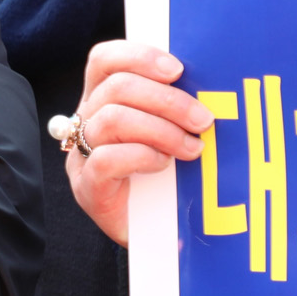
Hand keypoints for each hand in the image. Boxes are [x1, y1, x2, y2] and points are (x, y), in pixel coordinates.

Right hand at [64, 41, 210, 245]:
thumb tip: (214, 81)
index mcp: (103, 101)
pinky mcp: (88, 189)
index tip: (178, 69)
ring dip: (161, 130)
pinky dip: (141, 156)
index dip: (138, 56)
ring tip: (192, 148)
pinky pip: (106, 159)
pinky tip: (164, 165)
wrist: (160, 239)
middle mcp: (85, 123)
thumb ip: (176, 108)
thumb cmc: (170, 180)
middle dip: (167, 100)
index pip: (103, 60)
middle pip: (115, 88)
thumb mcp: (173, 134)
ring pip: (111, 120)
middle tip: (203, 120)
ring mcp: (82, 157)